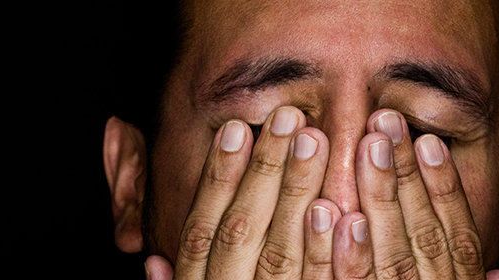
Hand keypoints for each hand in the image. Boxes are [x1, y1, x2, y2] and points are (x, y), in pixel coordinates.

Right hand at [146, 106, 333, 279]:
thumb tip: (152, 263)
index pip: (200, 229)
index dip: (216, 178)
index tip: (234, 129)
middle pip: (242, 230)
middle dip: (263, 171)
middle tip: (286, 117)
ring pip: (283, 254)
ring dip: (298, 192)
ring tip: (314, 140)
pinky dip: (334, 250)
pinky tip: (347, 212)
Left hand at [328, 109, 498, 279]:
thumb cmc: (431, 278)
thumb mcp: (474, 268)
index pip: (461, 230)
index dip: (447, 183)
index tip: (431, 140)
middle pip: (423, 234)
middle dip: (405, 175)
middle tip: (385, 123)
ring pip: (389, 255)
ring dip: (377, 197)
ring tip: (364, 148)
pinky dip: (344, 251)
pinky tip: (326, 212)